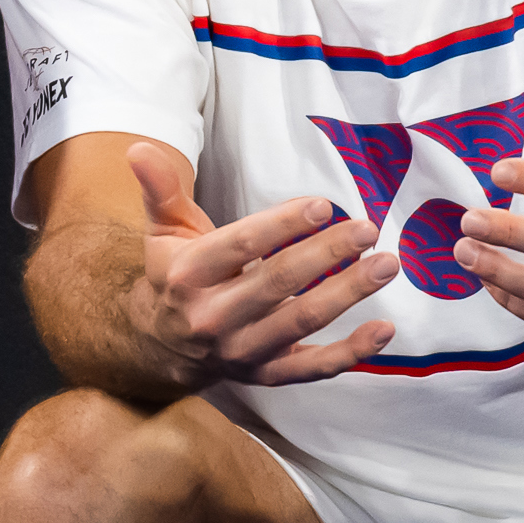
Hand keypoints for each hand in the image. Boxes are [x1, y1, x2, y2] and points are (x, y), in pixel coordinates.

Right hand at [124, 142, 398, 387]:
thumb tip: (137, 149)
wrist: (159, 346)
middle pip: (277, 283)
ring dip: (347, 294)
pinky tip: (384, 329)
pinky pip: (311, 368)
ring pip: (300, 323)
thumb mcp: (163, 231)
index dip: (282, 225)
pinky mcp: (265, 374)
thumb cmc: (174, 276)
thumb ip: (160, 190)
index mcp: (188, 276)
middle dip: (326, 255)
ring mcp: (241, 350)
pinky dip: (351, 353)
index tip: (323, 206)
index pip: (240, 246)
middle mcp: (212, 317)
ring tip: (386, 264)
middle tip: (367, 228)